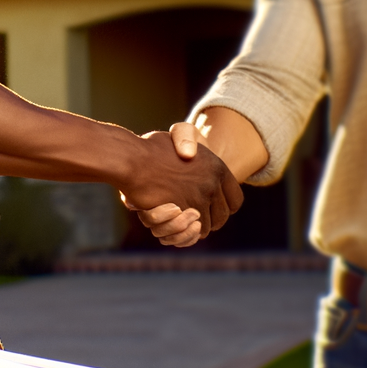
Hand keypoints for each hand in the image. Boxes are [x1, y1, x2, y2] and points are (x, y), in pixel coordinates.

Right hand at [128, 119, 215, 246]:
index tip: (214, 209)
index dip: (226, 207)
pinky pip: (191, 231)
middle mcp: (212, 183)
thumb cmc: (150, 148)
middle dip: (211, 221)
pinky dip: (184, 232)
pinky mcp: (183, 210)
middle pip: (223, 217)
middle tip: (196, 218)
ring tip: (182, 221)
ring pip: (206, 227)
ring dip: (195, 228)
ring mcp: (198, 197)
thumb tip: (190, 155)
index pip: (235, 200)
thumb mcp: (178, 135)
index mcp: (217, 167)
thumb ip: (190, 143)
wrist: (131, 158)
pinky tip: (174, 223)